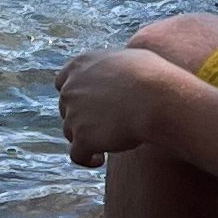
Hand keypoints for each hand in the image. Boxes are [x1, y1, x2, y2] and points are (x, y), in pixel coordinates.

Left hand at [57, 44, 171, 167]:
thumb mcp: (129, 58)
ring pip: (70, 132)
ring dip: (84, 137)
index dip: (74, 95)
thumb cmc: (152, 75)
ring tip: (105, 143)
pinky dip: (86, 158)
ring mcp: (74, 114)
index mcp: (81, 66)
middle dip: (80, 117)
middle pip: (66, 108)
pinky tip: (99, 159)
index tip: (87, 103)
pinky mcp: (83, 139)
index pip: (62, 81)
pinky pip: (78, 154)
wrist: (155, 97)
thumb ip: (113, 65)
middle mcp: (71, 89)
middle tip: (101, 124)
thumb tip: (120, 70)